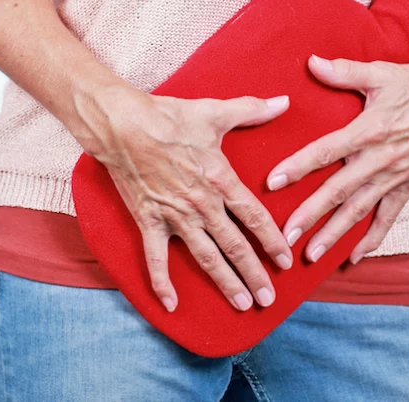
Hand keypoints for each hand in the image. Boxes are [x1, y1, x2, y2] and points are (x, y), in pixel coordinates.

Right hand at [77, 85, 293, 312]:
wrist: (122, 124)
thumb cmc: (169, 117)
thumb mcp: (215, 111)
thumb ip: (252, 110)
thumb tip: (284, 102)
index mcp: (220, 180)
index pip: (254, 217)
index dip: (272, 241)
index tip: (285, 261)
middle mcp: (202, 204)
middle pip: (235, 246)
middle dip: (254, 274)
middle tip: (270, 299)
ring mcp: (175, 216)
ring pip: (206, 257)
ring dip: (225, 283)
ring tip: (242, 305)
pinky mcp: (149, 221)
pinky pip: (156, 259)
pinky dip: (162, 283)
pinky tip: (172, 306)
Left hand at [265, 54, 408, 263]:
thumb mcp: (382, 72)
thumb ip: (345, 71)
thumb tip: (310, 62)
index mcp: (370, 130)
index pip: (326, 152)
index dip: (298, 167)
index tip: (273, 183)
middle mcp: (381, 159)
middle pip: (339, 191)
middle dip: (311, 215)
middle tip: (285, 236)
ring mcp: (396, 177)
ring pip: (360, 211)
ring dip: (335, 234)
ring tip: (311, 255)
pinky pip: (388, 218)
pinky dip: (372, 239)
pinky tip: (353, 257)